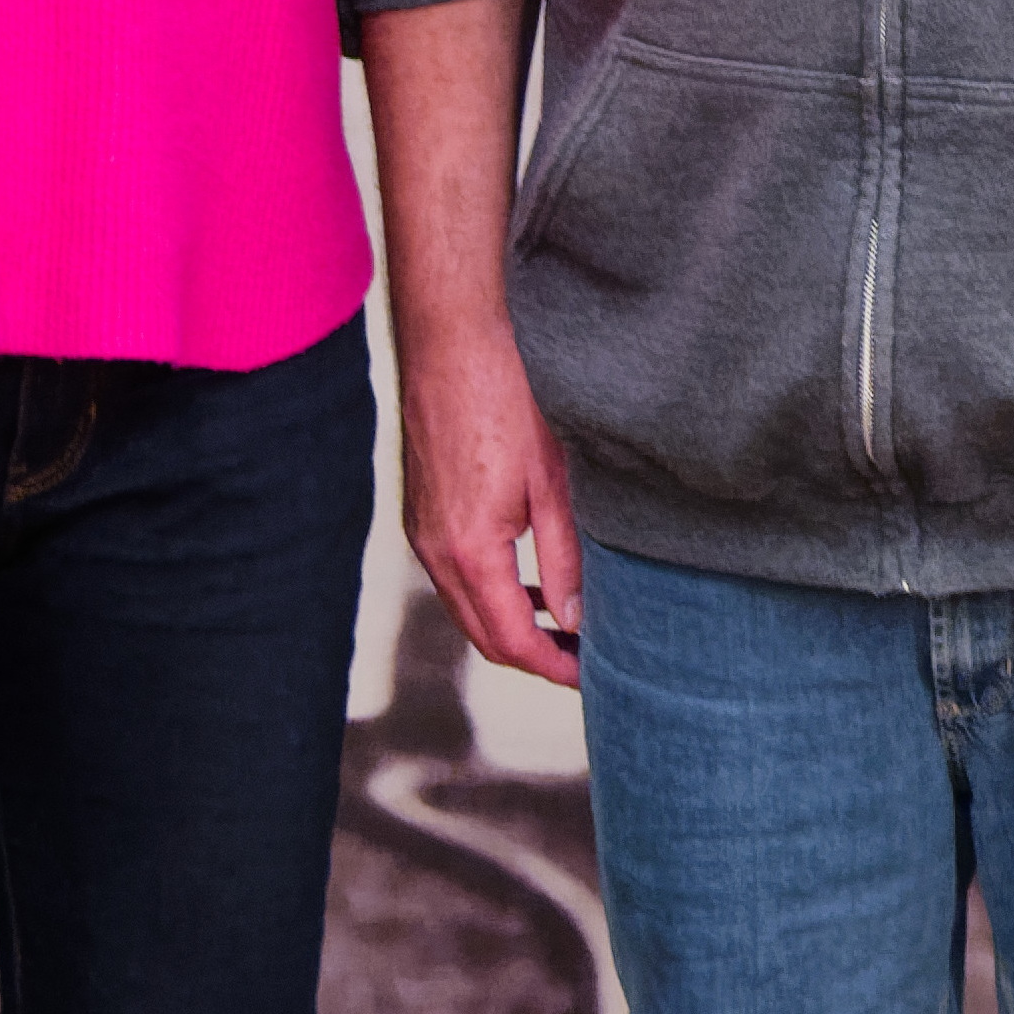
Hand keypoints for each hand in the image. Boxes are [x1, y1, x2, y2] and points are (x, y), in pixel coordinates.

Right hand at [399, 300, 583, 686]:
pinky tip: (528, 580)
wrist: (453, 340)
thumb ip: (565, 558)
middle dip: (534, 655)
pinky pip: (454, 574)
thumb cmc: (507, 398)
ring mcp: (421, 532)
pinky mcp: (421, 512)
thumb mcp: (553, 482)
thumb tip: (574, 619)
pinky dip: (491, 591)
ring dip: (511, 624)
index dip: (554, 666)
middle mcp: (434, 550)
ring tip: (564, 626)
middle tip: (584, 658)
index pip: (511, 640)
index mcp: (469, 551)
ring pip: (466, 607)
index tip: (591, 673)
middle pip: (483, 634)